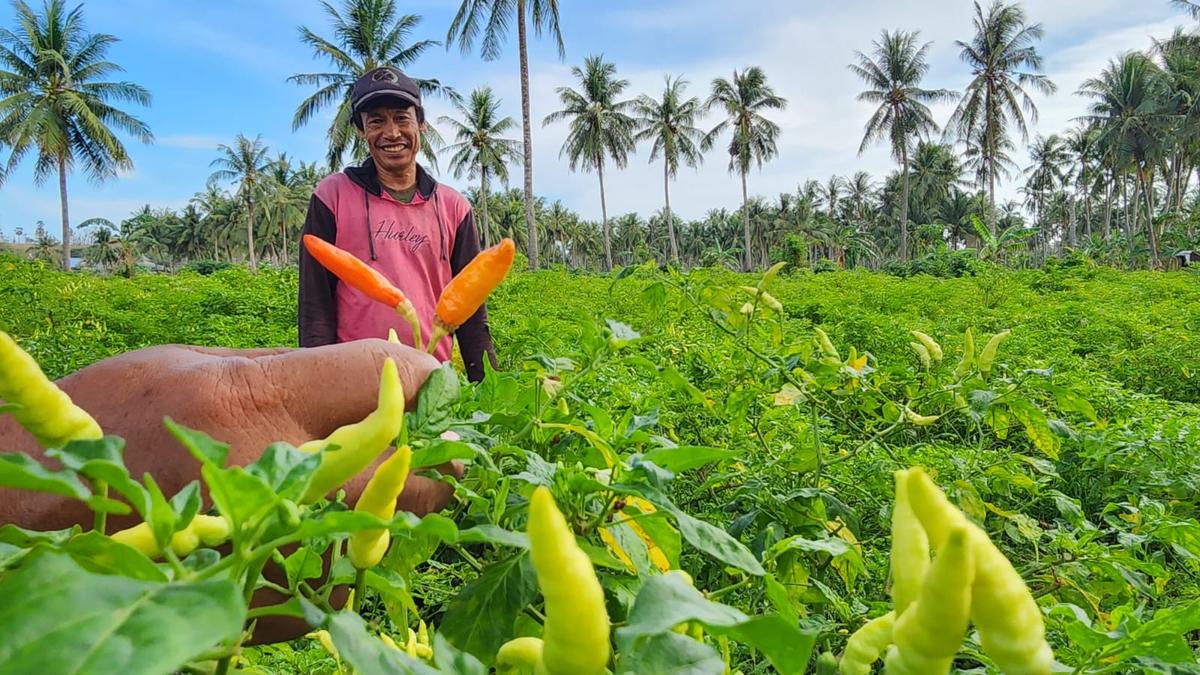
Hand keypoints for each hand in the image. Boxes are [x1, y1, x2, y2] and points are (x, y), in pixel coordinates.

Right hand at [0, 339, 462, 531]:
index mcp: (250, 404)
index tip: (435, 386)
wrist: (38, 516)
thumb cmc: (113, 422)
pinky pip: (347, 571)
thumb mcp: (199, 366)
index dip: (427, 381)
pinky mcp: (269, 607)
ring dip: (389, 503)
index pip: (392, 380)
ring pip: (391, 528)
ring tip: (348, 479)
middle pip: (416, 468)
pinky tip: (307, 521)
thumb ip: (301, 373)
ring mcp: (272, 556)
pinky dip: (346, 545)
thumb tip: (397, 377)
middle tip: (419, 437)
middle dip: (430, 451)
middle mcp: (271, 484)